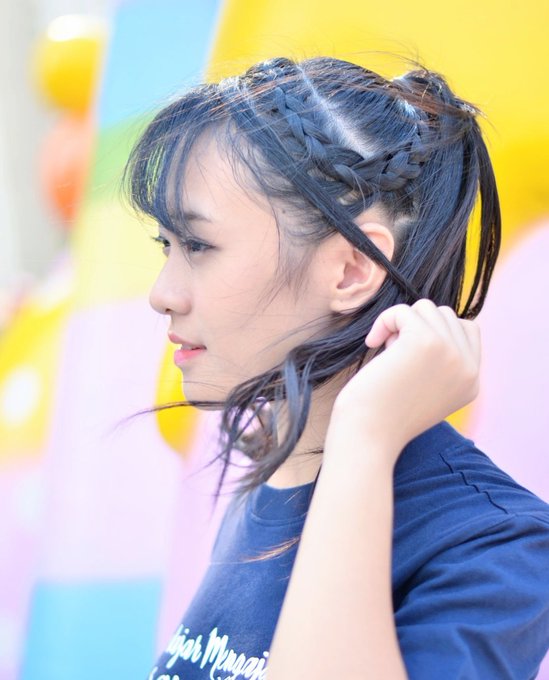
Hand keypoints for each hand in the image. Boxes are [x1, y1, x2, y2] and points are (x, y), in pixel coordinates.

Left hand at [329, 299, 480, 460]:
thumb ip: (439, 359)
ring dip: (400, 324)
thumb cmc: (384, 415)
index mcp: (472, 382)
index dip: (435, 331)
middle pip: (445, 316)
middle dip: (415, 327)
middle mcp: (468, 367)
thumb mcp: (426, 389)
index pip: (468, 330)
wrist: (368, 436)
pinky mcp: (426, 340)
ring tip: (385, 352)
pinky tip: (372, 343)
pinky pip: (404, 311)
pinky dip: (384, 321)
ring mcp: (451, 352)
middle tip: (394, 357)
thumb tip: (428, 318)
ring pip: (425, 309)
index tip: (408, 355)